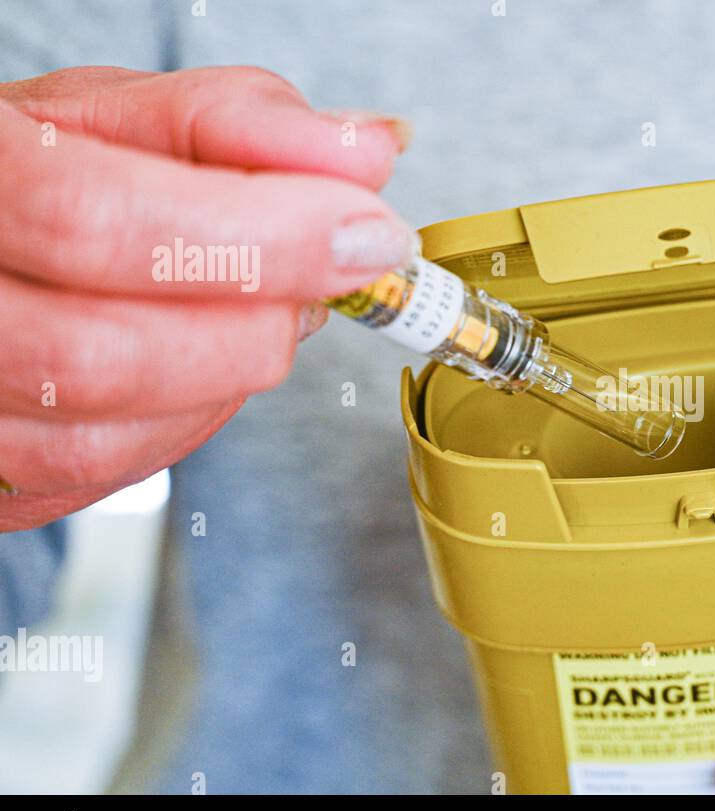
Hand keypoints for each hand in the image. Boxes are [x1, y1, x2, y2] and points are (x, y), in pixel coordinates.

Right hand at [0, 66, 412, 530]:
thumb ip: (236, 124)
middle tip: (322, 280)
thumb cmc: (30, 168)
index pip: (99, 224)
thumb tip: (367, 154)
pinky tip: (203, 361)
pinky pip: (101, 477)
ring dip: (228, 379)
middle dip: (255, 324)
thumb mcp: (114, 116)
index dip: (257, 238)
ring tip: (259, 311)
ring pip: (108, 439)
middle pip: (104, 357)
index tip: (366, 234)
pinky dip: (188, 421)